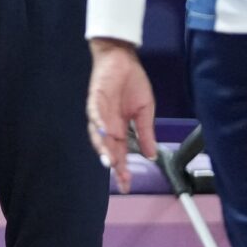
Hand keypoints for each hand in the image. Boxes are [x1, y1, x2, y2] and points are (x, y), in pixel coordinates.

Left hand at [86, 40, 155, 189]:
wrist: (123, 60)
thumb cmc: (132, 84)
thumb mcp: (145, 112)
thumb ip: (146, 134)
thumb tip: (152, 156)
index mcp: (119, 129)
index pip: (120, 153)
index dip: (123, 169)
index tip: (128, 185)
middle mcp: (107, 125)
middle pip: (108, 149)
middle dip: (114, 165)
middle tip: (121, 180)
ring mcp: (99, 112)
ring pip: (98, 135)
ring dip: (103, 148)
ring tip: (110, 163)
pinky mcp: (95, 98)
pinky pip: (94, 112)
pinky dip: (98, 122)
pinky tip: (104, 132)